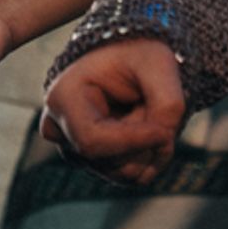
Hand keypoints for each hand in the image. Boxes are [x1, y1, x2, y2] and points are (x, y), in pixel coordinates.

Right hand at [39, 39, 184, 187]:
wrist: (131, 55)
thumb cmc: (139, 52)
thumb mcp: (159, 63)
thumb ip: (167, 102)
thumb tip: (163, 143)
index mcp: (63, 97)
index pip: (93, 141)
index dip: (133, 143)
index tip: (166, 134)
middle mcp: (59, 129)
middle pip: (110, 162)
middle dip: (147, 143)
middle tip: (164, 111)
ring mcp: (73, 149)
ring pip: (124, 173)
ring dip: (150, 148)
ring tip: (150, 110)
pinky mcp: (93, 162)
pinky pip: (131, 176)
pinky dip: (150, 156)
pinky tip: (148, 128)